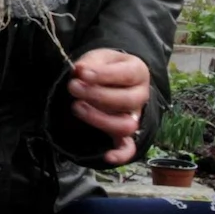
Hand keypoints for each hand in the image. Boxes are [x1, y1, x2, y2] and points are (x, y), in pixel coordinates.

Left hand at [67, 48, 150, 165]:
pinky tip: (107, 156)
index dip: (103, 75)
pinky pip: (129, 148)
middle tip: (73, 87)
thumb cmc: (104, 67)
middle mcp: (140, 96)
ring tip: (77, 107)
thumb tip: (81, 70)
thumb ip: (91, 63)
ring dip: (100, 119)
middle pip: (127, 101)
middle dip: (97, 95)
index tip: (82, 73)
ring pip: (126, 125)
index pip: (126, 75)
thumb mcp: (98, 57)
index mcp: (138, 72)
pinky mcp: (125, 134)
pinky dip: (121, 155)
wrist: (109, 79)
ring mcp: (134, 117)